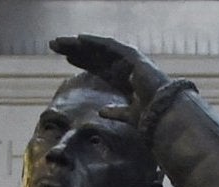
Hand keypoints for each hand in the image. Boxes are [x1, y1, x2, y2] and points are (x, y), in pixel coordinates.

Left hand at [50, 35, 166, 104]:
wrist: (164, 114)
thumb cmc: (150, 117)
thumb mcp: (127, 115)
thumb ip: (115, 112)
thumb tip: (101, 112)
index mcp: (123, 79)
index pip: (98, 67)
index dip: (82, 62)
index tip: (65, 58)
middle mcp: (124, 67)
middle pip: (94, 55)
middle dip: (75, 50)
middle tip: (54, 45)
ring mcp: (129, 60)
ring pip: (98, 48)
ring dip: (79, 44)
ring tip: (60, 41)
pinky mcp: (133, 57)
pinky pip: (110, 46)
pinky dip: (95, 41)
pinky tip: (79, 38)